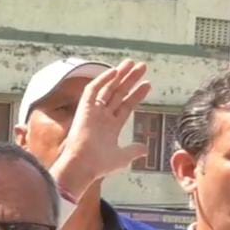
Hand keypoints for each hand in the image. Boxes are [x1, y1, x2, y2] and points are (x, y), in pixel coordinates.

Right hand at [51, 60, 150, 198]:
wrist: (82, 166)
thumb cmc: (99, 164)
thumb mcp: (122, 157)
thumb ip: (133, 150)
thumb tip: (145, 149)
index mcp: (110, 127)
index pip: (125, 106)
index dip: (137, 95)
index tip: (147, 84)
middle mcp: (101, 117)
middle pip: (118, 94)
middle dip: (130, 80)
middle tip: (142, 66)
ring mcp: (92, 113)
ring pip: (107, 89)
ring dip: (119, 75)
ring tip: (132, 63)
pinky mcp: (83, 110)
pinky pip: (91, 91)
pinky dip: (102, 80)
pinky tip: (115, 71)